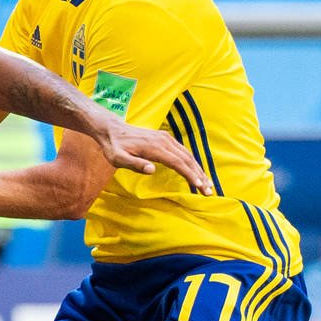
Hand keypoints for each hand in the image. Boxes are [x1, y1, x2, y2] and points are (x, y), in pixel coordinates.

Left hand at [93, 115, 213, 194]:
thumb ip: (134, 164)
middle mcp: (164, 141)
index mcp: (155, 148)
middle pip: (187, 160)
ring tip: (207, 184)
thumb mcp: (118, 158)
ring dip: (198, 169)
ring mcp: (166, 138)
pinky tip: (196, 171)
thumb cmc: (114, 147)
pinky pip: (182, 151)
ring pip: (187, 155)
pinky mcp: (165, 138)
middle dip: (200, 176)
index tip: (200, 186)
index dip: (190, 175)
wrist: (112, 129)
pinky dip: (191, 162)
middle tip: (209, 191)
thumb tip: (152, 170)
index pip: (178, 163)